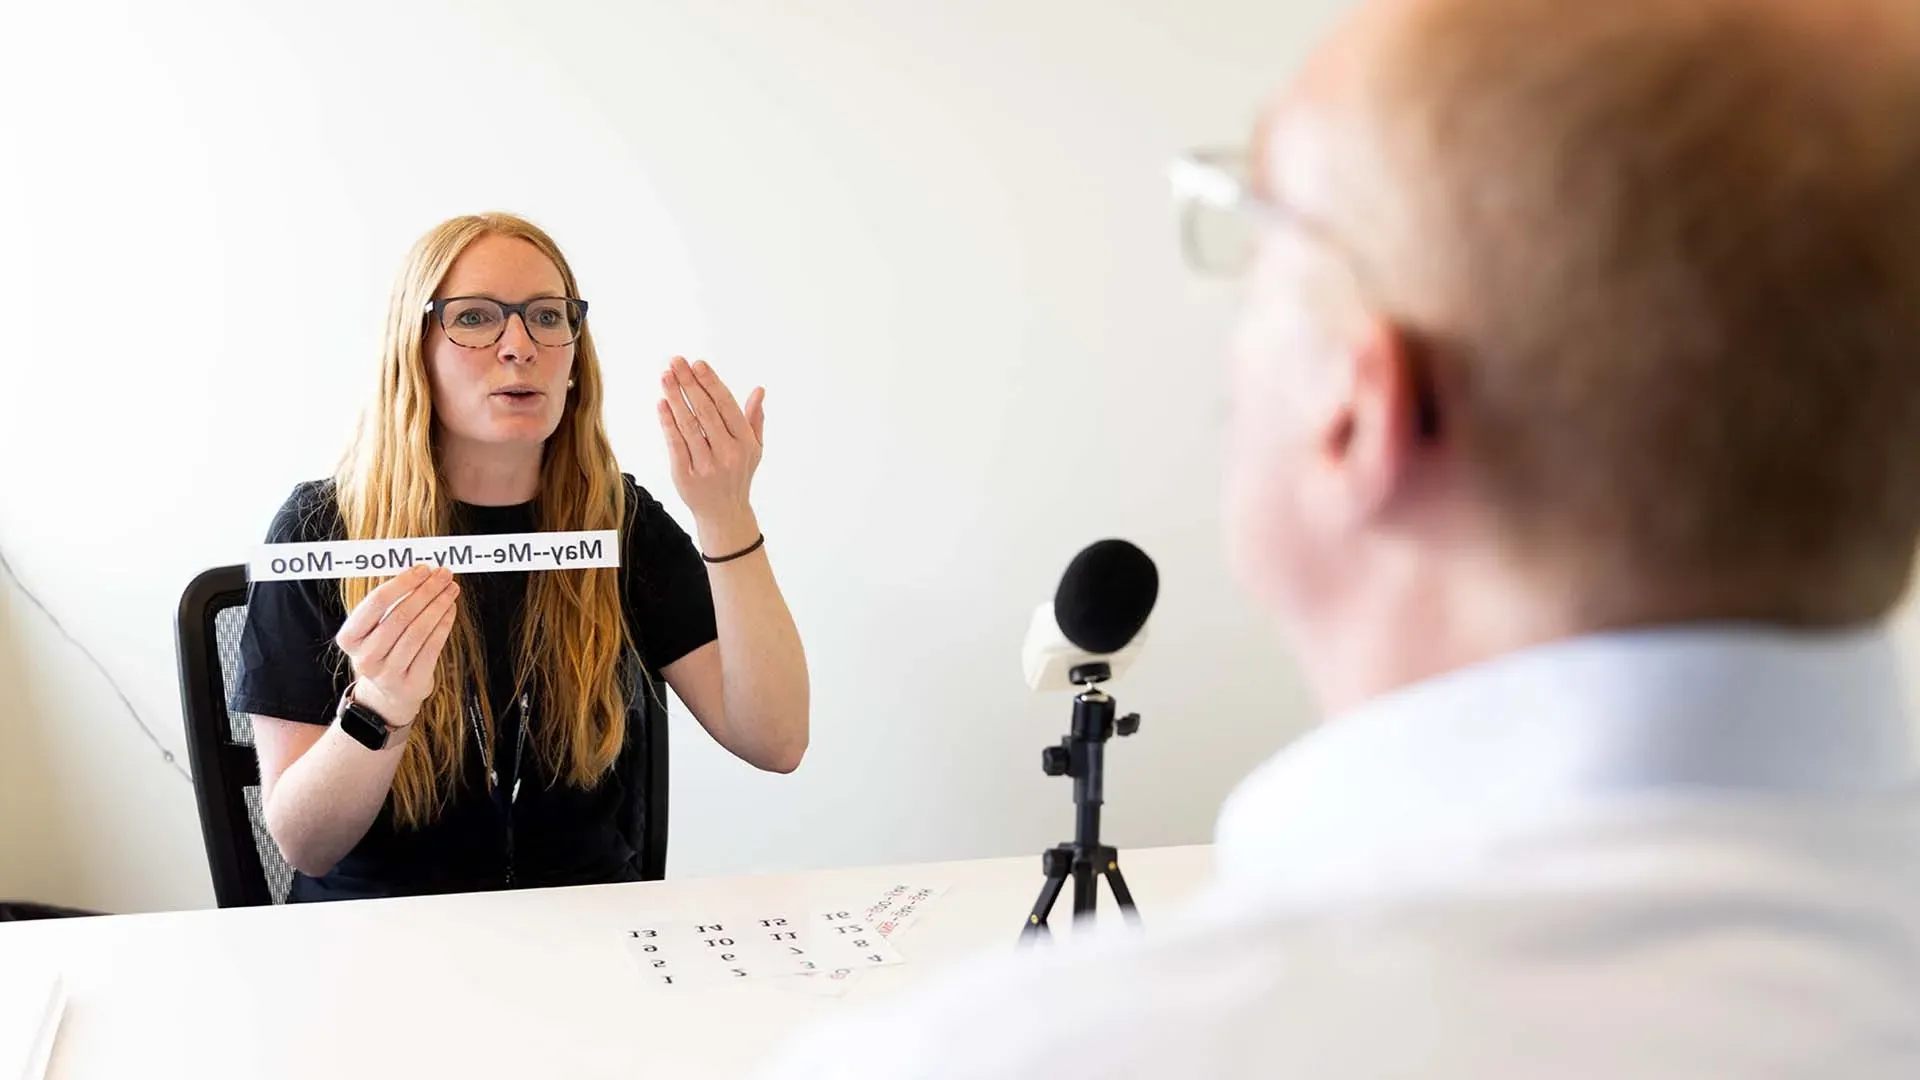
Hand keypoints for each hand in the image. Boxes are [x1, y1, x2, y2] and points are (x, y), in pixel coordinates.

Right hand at [332, 565, 459, 726]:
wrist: (388, 693)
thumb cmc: (384, 648)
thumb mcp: (375, 629)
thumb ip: (392, 603)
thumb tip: (422, 572)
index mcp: (350, 638)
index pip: (376, 603)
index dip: (403, 583)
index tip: (423, 569)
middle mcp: (365, 657)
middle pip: (401, 616)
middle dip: (426, 591)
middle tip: (444, 575)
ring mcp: (387, 673)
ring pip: (418, 631)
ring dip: (438, 605)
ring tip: (450, 589)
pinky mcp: (411, 682)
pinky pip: (432, 647)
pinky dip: (444, 624)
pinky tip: (450, 609)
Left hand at [658, 356, 765, 549]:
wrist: (724, 514)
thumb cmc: (738, 475)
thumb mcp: (753, 448)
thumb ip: (753, 418)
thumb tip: (759, 390)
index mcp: (745, 443)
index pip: (726, 406)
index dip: (711, 383)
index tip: (698, 364)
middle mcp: (728, 453)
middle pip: (705, 411)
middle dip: (689, 383)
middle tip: (675, 362)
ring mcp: (706, 465)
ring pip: (688, 425)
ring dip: (675, 397)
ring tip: (665, 376)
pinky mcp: (685, 475)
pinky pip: (675, 444)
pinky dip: (667, 422)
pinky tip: (661, 404)